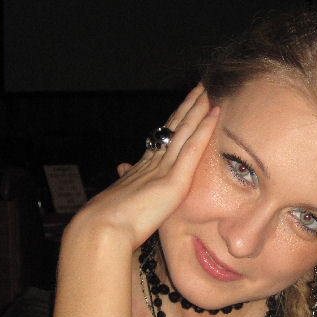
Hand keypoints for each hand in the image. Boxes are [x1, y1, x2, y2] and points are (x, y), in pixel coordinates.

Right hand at [65, 84, 218, 251]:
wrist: (101, 229)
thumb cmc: (109, 223)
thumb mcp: (122, 198)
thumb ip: (126, 181)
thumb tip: (122, 167)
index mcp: (142, 169)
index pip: (163, 139)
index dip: (175, 121)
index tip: (185, 105)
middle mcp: (152, 162)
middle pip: (173, 127)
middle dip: (188, 107)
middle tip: (200, 87)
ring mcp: (163, 168)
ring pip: (183, 131)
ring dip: (197, 109)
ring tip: (209, 90)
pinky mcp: (174, 180)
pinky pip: (192, 148)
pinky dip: (204, 130)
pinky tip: (214, 114)